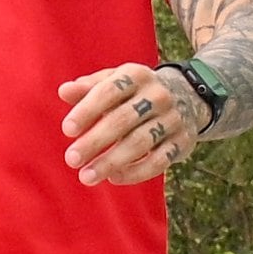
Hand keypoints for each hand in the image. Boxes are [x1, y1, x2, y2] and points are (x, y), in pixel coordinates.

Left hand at [58, 63, 205, 185]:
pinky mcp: (182, 141)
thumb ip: (88, 88)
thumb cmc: (134, 92)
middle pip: (123, 120)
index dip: (88, 110)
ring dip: (111, 162)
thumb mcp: (114, 81)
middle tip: (71, 159)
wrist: (188, 96)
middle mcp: (157, 95)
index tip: (67, 130)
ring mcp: (173, 119)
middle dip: (95, 141)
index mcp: (137, 75)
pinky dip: (136, 172)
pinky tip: (114, 178)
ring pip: (140, 143)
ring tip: (87, 176)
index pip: (109, 91)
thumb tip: (64, 91)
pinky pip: (159, 161)